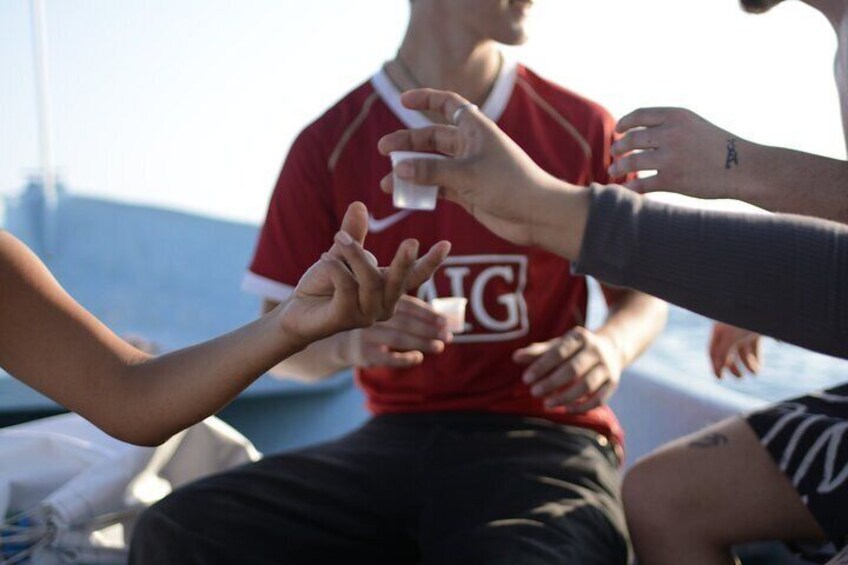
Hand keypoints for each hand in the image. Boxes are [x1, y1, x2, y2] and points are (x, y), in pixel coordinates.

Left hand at [279, 202, 449, 344]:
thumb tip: (360, 204)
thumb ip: (354, 234)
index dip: (430, 262)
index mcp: (388, 290)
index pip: (414, 277)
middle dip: (405, 262)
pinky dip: (336, 268)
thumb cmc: (324, 284)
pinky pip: (347, 288)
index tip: (446, 243)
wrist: (298, 310)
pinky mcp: (344, 319)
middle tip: (412, 242)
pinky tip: (324, 257)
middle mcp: (383, 306)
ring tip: (339, 236)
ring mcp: (365, 316)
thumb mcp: (342, 255)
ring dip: (355, 255)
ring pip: (371, 281)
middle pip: (399, 282)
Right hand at [344, 295, 450, 368]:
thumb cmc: (371, 325)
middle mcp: (372, 314)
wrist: (337, 342)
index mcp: (379, 300)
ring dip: (422, 342)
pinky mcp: (363, 353)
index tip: (445, 321)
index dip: (428, 312)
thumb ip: (409, 312)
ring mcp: (366, 334)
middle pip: (405, 320)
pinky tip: (419, 358)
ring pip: (398, 338)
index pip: (407, 305)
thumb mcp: (384, 312)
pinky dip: (404, 358)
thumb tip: (445, 320)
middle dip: (429, 328)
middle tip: (448, 335)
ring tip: (440, 346)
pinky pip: (387, 357)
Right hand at [377, 89, 569, 248]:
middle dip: (407, 144)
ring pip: (431, 166)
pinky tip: (405, 198)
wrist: (537, 215)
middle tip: (384, 151)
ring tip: (388, 183)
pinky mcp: (467, 193)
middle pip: (431, 138)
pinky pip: (438, 188)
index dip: (425, 99)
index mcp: (475, 129)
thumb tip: (399, 169)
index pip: (447, 105)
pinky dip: (422, 192)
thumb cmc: (509, 185)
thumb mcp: (467, 174)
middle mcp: (470, 146)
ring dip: (410, 172)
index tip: (402, 100)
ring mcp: (468, 170)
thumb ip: (431, 171)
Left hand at [514, 327, 622, 412]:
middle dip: (551, 383)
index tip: (526, 379)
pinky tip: (565, 409)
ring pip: (587, 386)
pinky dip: (582, 407)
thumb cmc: (574, 349)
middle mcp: (596, 350)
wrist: (611, 348)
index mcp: (579, 337)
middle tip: (534, 392)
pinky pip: (599, 399)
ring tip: (547, 403)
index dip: (541, 366)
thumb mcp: (557, 345)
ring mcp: (606, 367)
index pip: (558, 352)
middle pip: (573, 370)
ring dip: (565, 397)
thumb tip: (515, 358)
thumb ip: (537, 352)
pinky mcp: (612, 383)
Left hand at [610, 107, 742, 196]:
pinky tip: (625, 188)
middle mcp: (671, 133)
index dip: (624, 124)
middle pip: (631, 139)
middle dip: (619, 147)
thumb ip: (668, 125)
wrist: (743, 167)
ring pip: (632, 161)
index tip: (618, 131)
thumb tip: (635, 132)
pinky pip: (641, 183)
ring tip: (614, 170)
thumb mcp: (693, 124)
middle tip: (615, 153)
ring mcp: (671, 157)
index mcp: (676, 116)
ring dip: (619, 167)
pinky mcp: (672, 180)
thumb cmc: (717, 147)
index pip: (639, 115)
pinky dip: (630, 186)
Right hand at [709, 322, 761, 378]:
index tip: (720, 378)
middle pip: (728, 352)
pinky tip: (760, 365)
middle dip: (733, 366)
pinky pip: (755, 345)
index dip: (715, 364)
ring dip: (748, 363)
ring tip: (755, 372)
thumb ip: (722, 352)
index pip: (714, 350)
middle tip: (740, 377)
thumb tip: (717, 368)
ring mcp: (744, 329)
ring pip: (743, 350)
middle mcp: (730, 330)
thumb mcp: (731, 336)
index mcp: (720, 329)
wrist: (762, 302)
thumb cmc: (744, 318)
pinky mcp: (757, 329)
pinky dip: (757, 356)